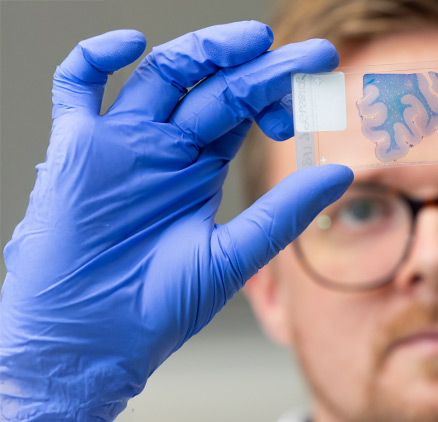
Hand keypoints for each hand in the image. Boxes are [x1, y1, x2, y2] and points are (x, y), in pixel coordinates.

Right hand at [0, 21, 351, 421]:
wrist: (95, 343)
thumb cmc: (159, 307)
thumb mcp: (233, 255)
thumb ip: (283, 213)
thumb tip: (341, 174)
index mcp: (199, 169)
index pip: (244, 110)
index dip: (280, 92)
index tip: (321, 83)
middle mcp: (164, 148)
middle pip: (214, 87)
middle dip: (262, 68)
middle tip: (311, 56)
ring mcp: (122, 144)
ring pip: (161, 76)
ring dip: (203, 51)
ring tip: (253, 41)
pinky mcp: (78, 150)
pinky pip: (76, 90)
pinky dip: (95, 59)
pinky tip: (132, 44)